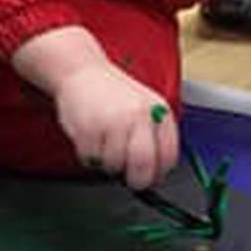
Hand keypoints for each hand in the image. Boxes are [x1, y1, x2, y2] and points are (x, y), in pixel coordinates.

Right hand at [9, 25, 179, 189]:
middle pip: (143, 165)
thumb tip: (157, 172)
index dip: (159, 172)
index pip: (168, 155)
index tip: (152, 176)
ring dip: (108, 163)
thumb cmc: (113, 93)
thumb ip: (154, 136)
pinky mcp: (89, 129)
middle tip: (130, 178)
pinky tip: (91, 138)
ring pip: (114, 165)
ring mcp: (113, 123)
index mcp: (158, 112)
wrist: (82, 71)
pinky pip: (92, 160)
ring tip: (105, 143)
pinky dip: (90, 156)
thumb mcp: (144, 106)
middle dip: (136, 179)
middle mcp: (138, 116)